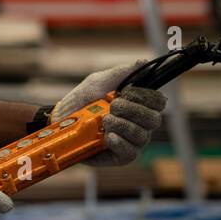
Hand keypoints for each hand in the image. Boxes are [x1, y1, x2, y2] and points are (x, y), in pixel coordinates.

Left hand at [52, 61, 166, 166]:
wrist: (61, 120)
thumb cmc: (83, 100)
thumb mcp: (100, 82)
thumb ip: (122, 73)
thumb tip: (143, 62)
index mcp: (139, 105)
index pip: (158, 102)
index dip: (147, 96)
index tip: (127, 92)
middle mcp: (140, 124)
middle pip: (154, 119)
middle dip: (133, 110)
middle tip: (112, 106)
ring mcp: (132, 142)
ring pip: (142, 136)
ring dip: (122, 125)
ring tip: (104, 121)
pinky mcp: (121, 157)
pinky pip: (130, 152)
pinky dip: (120, 142)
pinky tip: (108, 136)